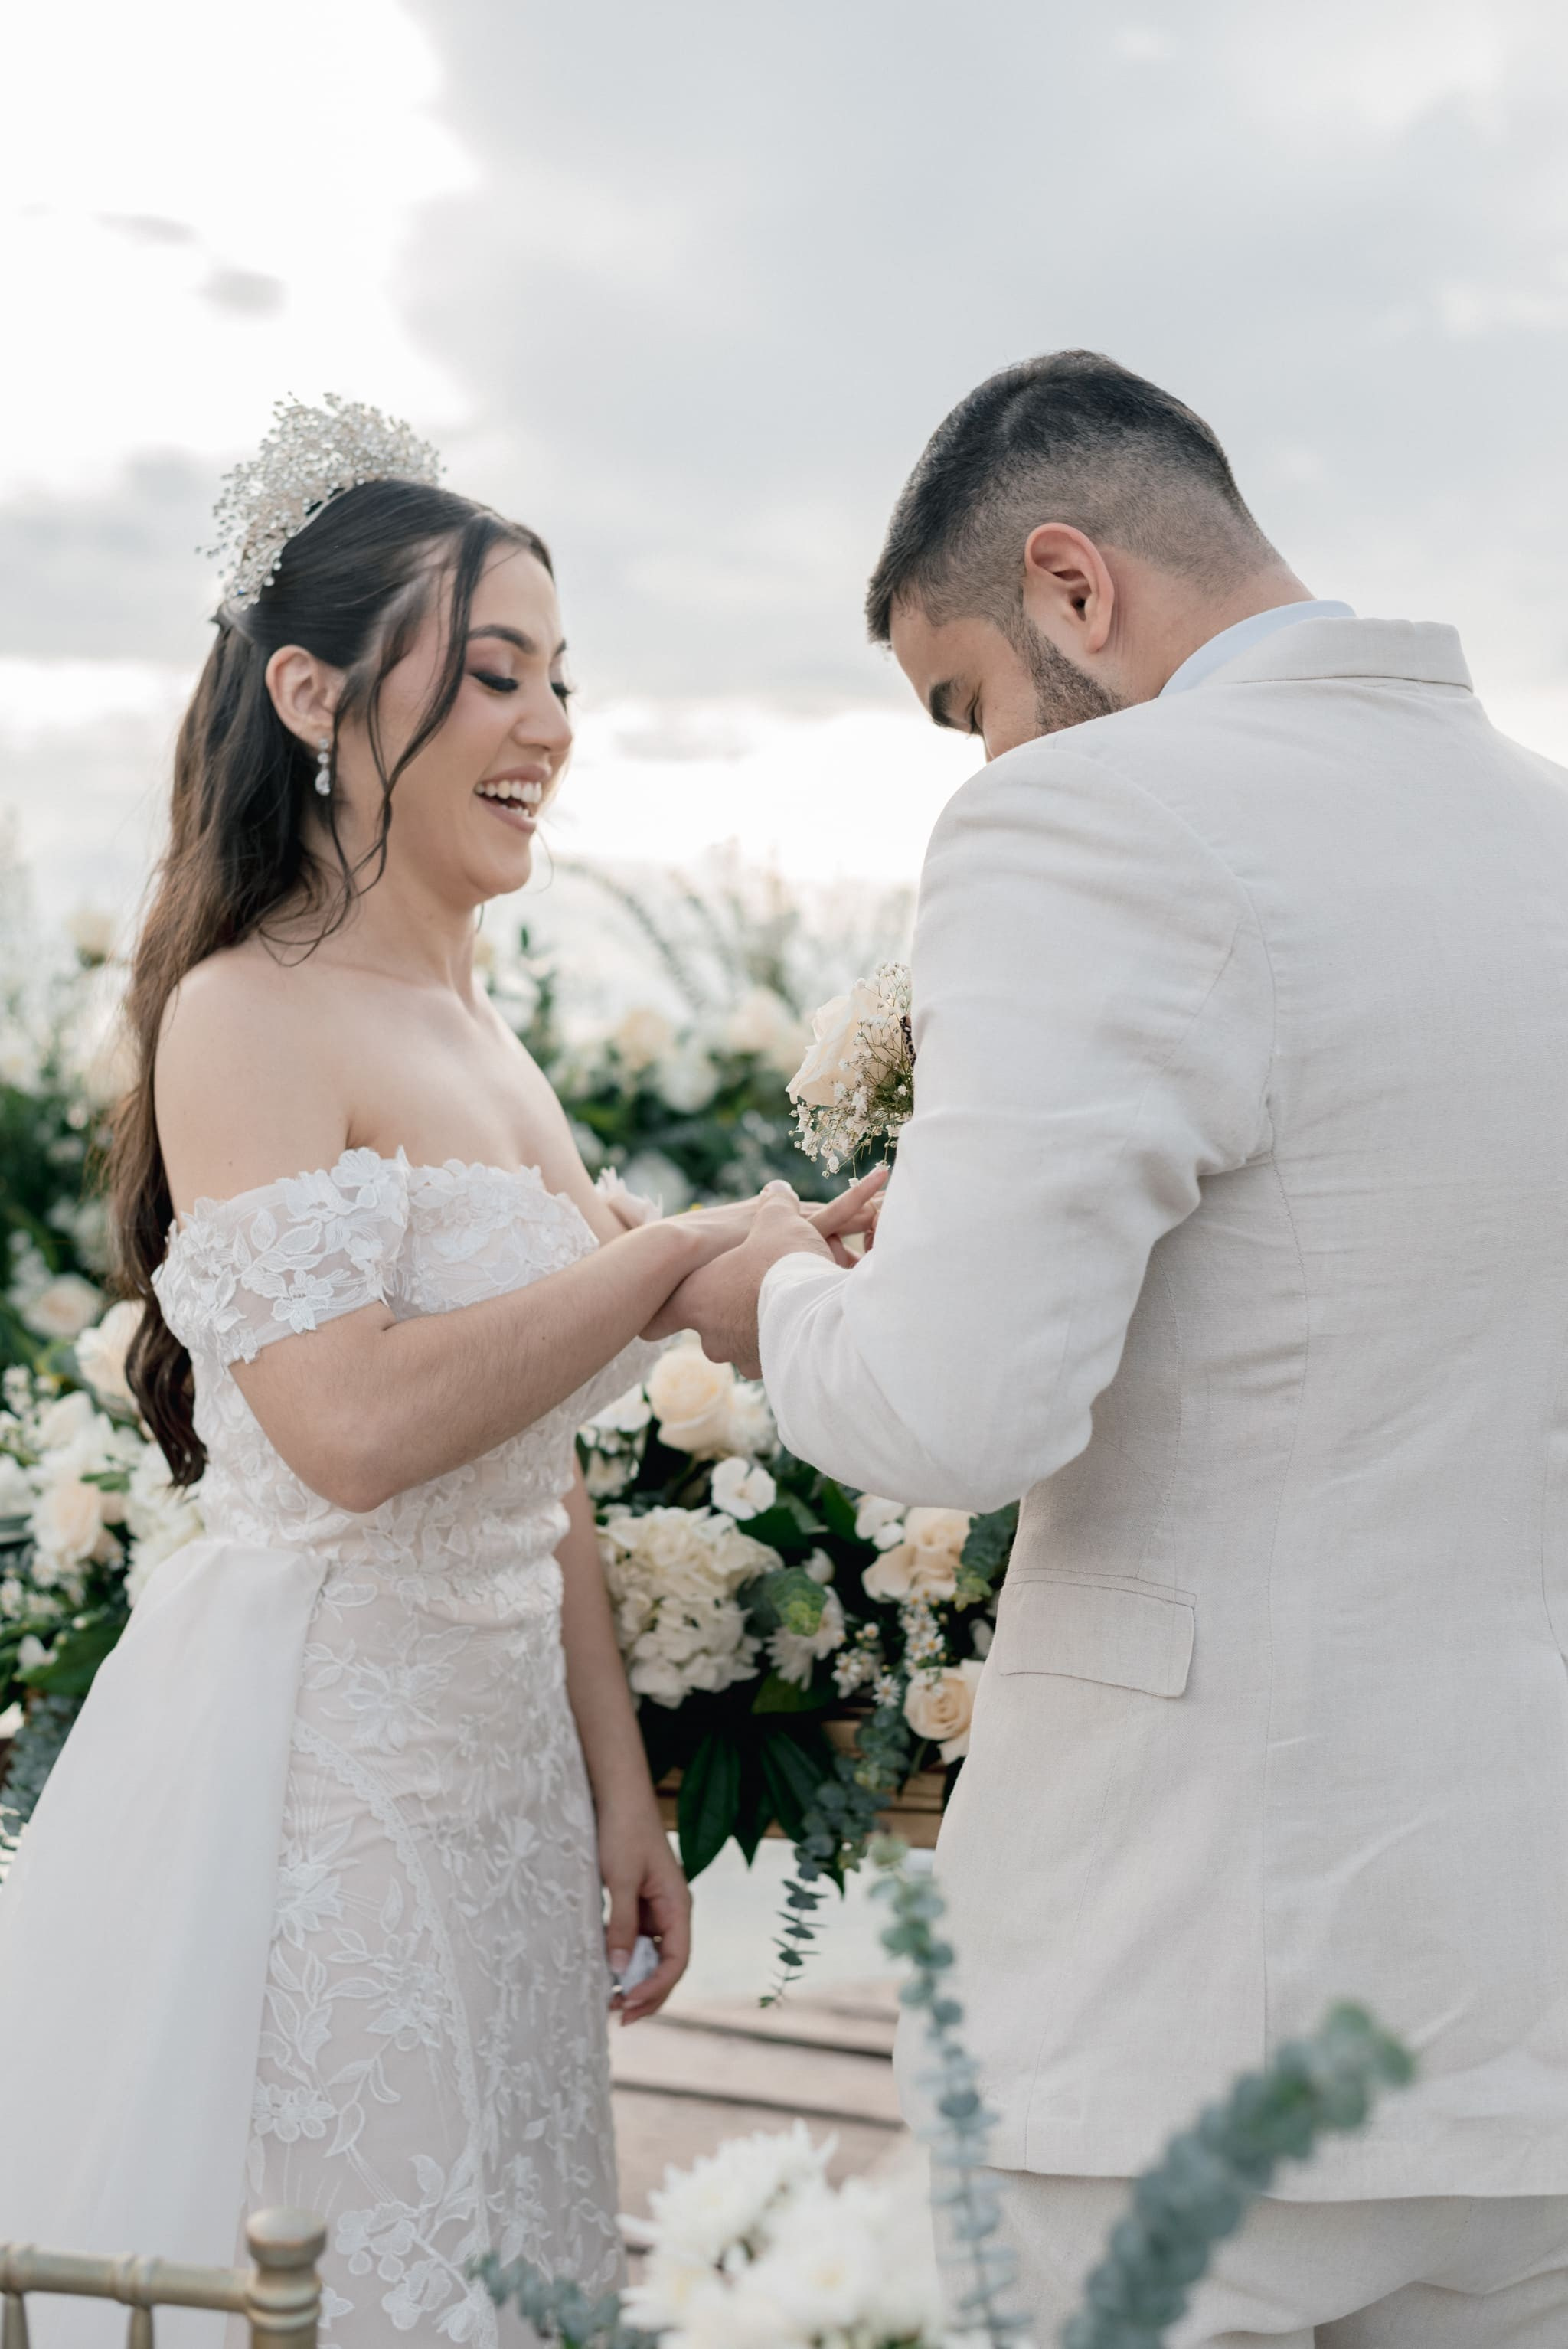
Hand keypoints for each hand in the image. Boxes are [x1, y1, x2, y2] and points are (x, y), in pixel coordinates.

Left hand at [600, 1800, 690, 2024]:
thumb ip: (621, 1925)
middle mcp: (672, 1911)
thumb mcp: (621, 1879)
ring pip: (651, 1955)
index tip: (629, 2003)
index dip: (656, 1987)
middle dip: (647, 1992)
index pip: (677, 1960)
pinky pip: (636, 1939)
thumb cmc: (623, 1831)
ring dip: (634, 1979)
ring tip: (609, 2001)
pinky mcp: (638, 1902)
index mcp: (678, 1905)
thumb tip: (617, 1970)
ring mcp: (655, 1908)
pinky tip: (605, 1970)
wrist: (618, 1794)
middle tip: (618, 2016)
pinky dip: (623, 1958)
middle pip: (667, 1964)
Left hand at [646, 1166, 886, 1368]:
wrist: (823, 1311)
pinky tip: (804, 1322)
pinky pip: (773, 1354)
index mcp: (698, 1300)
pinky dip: (784, 1340)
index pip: (657, 1320)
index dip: (656, 1313)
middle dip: (730, 1309)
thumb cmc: (785, 1263)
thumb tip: (778, 1191)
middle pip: (709, 1326)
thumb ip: (774, 1206)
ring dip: (759, 1325)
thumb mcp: (778, 1222)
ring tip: (787, 1304)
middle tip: (755, 1287)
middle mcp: (712, 1337)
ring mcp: (742, 1358)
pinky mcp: (773, 1373)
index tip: (651, 1316)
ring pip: (743, 1341)